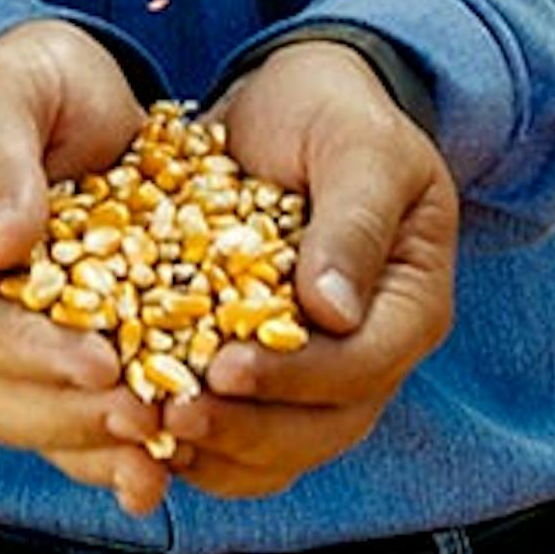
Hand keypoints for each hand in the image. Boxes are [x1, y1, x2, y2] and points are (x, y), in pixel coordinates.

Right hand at [0, 20, 163, 513]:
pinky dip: (122, 450)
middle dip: (71, 418)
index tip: (102, 360)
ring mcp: (23, 335)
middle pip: (2, 396)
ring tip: (158, 461)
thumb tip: (4, 240)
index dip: (33, 353)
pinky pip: (86, 418)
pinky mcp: (77, 346)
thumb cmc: (27, 76)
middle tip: (143, 420)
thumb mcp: (5, 85)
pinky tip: (169, 469)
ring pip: (42, 423)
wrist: (73, 86)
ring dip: (97, 450)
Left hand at [159, 38, 455, 501]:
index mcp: (410, 304)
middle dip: (248, 430)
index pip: (363, 367)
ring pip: (281, 450)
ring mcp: (320, 373)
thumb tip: (333, 313)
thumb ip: (353, 222)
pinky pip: (242, 438)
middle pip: (323, 428)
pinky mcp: (269, 373)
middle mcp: (371, 353)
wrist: (293, 103)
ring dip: (219, 451)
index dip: (296, 378)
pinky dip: (198, 444)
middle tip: (176, 414)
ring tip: (153, 430)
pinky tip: (144, 431)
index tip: (225, 368)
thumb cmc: (336, 113)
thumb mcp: (358, 147)